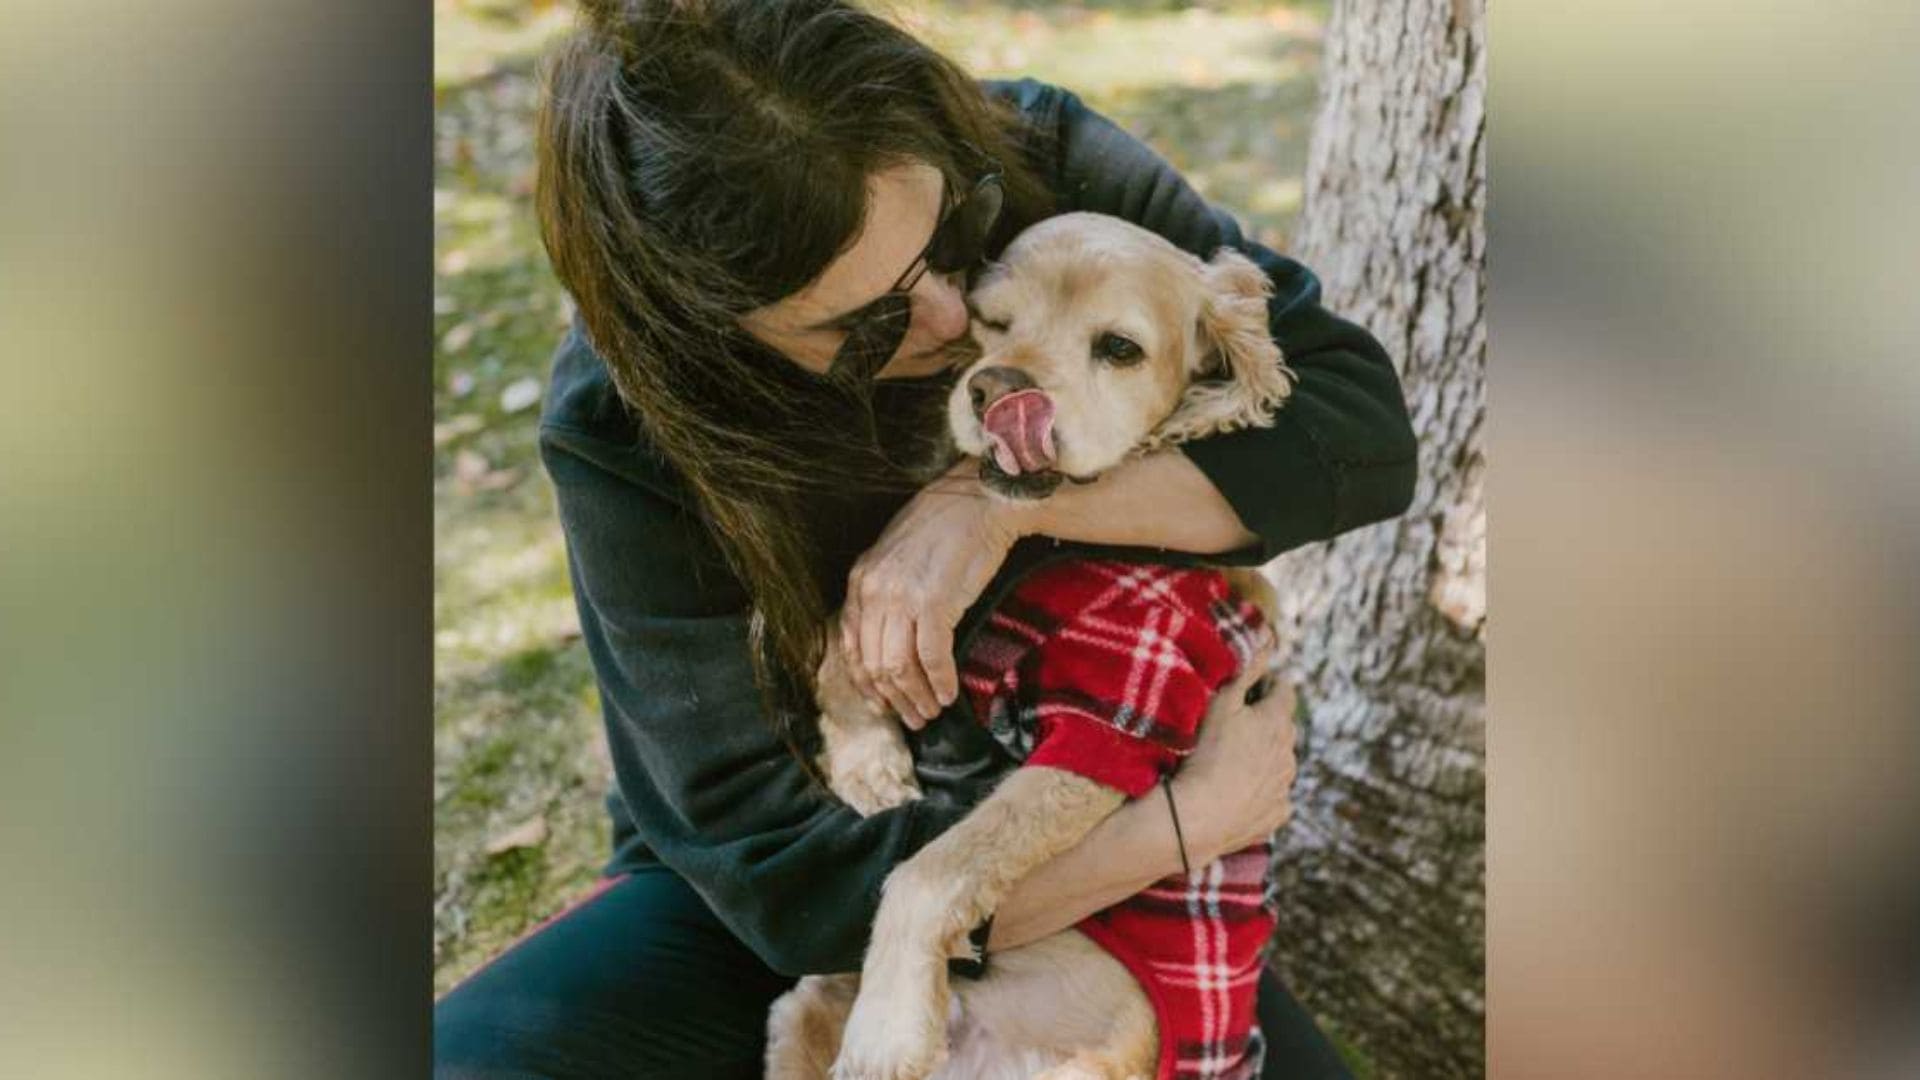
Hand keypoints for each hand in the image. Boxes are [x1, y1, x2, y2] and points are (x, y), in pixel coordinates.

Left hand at [841, 460, 1029, 727]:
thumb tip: (887, 641)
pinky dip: (940, 683)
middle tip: (912, 718)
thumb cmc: (945, 528)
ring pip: (898, 668)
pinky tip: (949, 694)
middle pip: (874, 664)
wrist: (980, 502)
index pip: (850, 646)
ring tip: (930, 712)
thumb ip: (884, 594)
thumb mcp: (897, 557)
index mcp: (860, 580)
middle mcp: (873, 591)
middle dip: (893, 699)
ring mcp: (902, 598)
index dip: (865, 683)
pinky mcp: (934, 603)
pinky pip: (931, 659)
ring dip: (916, 697)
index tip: (882, 703)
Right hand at [1176, 629, 1298, 860]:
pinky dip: (1260, 790)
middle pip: (1282, 728)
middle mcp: (1291, 753)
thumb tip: (1267, 639)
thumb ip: (1248, 671)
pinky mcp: (1278, 814)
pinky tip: (1236, 792)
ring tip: (1231, 762)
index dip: (1267, 685)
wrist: (1199, 816)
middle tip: (1233, 726)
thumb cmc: (1206, 753)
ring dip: (1263, 757)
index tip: (1248, 690)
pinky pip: (1273, 795)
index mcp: (1279, 721)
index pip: (1285, 691)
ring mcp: (1285, 786)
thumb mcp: (1222, 703)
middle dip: (1265, 723)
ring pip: (1280, 762)